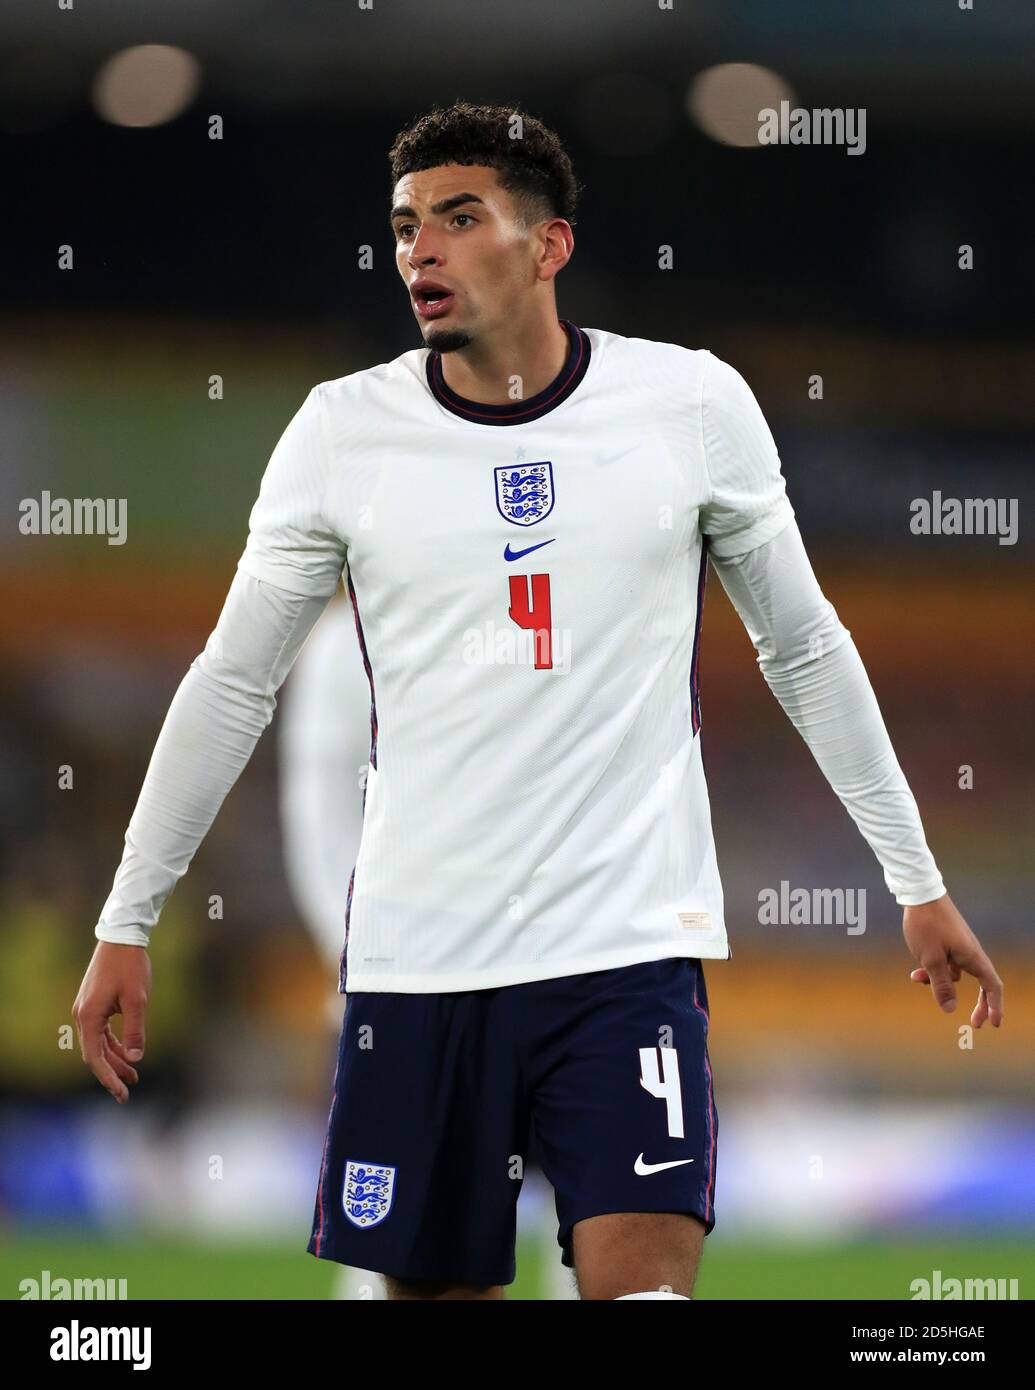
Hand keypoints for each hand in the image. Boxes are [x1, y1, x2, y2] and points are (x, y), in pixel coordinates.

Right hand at [72, 942, 151, 1102]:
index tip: (121, 1093)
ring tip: (133, 1074)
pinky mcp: (95, 1003)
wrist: (121, 938)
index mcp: (89, 1017)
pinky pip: (102, 1031)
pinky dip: (114, 1044)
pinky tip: (127, 1053)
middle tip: (127, 1092)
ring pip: (99, 1043)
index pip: (95, 1057)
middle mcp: (82, 1015)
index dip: (108, 1077)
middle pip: (95, 1053)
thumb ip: (135, 1030)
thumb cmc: (130, 967)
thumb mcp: (137, 1000)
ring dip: (115, 1059)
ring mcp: (87, 1009)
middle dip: (111, 1073)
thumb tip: (135, 1058)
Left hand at [903, 893, 1002, 1027]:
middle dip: (978, 1004)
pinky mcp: (947, 943)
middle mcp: (970, 953)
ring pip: (955, 974)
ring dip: (939, 982)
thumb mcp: (930, 959)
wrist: (919, 894)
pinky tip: (915, 971)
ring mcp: (959, 948)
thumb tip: (949, 1009)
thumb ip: (940, 985)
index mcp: (972, 957)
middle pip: (981, 984)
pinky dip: (932, 970)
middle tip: (974, 1023)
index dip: (994, 1006)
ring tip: (917, 977)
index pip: (992, 986)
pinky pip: (945, 964)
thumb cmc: (926, 925)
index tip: (993, 1024)